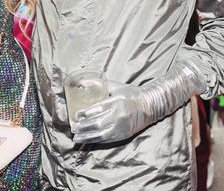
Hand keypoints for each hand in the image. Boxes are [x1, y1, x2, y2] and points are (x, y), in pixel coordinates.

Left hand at [72, 61, 205, 144]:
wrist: (150, 106)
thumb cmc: (131, 94)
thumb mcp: (116, 87)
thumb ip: (101, 85)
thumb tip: (82, 82)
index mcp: (117, 102)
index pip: (98, 108)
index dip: (86, 113)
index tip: (76, 115)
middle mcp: (119, 115)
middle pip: (98, 123)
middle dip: (83, 127)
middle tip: (73, 127)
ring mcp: (122, 127)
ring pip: (101, 134)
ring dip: (87, 137)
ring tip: (76, 137)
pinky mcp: (124, 135)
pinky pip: (108, 139)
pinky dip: (96, 140)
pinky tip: (88, 140)